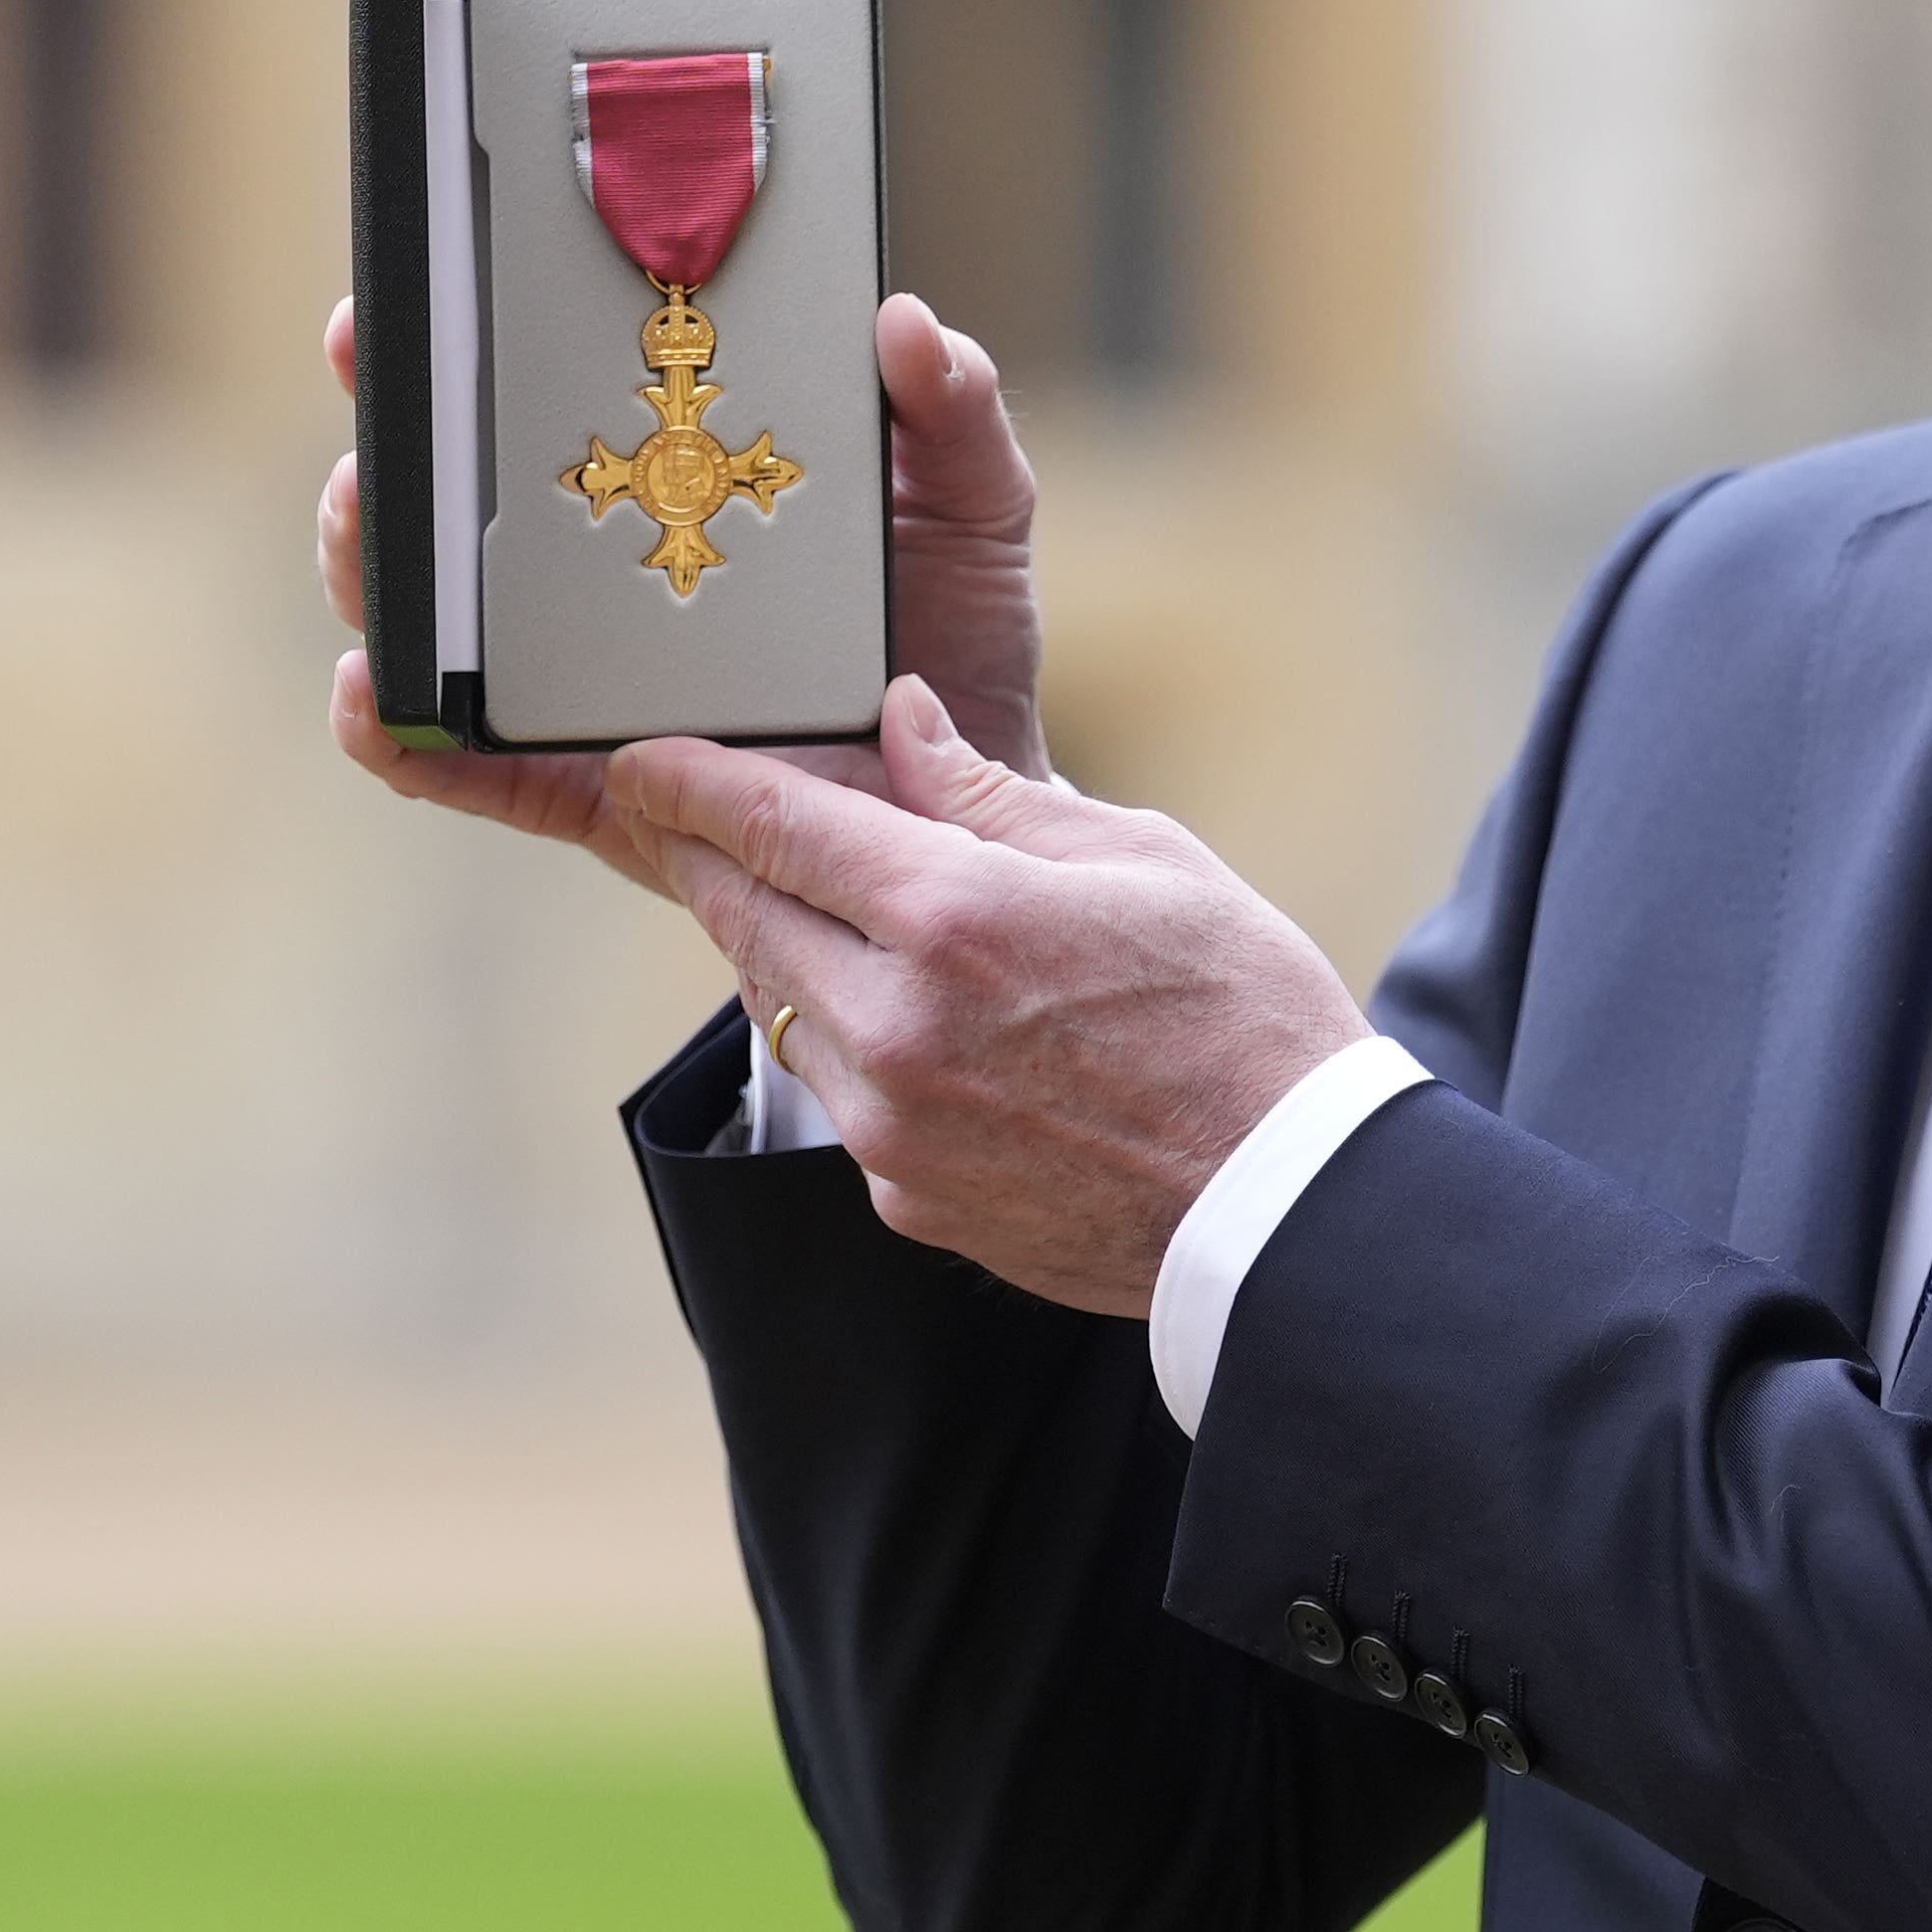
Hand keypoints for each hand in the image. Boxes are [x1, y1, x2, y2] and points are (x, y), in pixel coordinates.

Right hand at [316, 288, 1054, 892]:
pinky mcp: (587, 792)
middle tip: (375, 374)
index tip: (443, 273)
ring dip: (375, 563)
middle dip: (394, 431)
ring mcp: (582, 686)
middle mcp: (603, 577)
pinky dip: (399, 737)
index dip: (480, 331)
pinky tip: (373, 694)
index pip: (556, 394)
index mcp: (678, 484)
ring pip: (436, 623)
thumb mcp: (974, 507)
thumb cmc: (957, 640)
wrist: (974, 811)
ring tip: (365, 512)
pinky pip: (470, 771)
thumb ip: (955, 411)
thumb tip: (904, 321)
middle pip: (461, 497)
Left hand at [607, 676, 1367, 1312]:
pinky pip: (844, 1097)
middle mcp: (892, 1025)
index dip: (688, 781)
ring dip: (786, 951)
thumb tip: (902, 727)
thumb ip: (994, 795)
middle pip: (742, 916)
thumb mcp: (1142, 860)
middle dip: (703, 854)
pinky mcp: (903, 1198)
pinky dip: (857, 1044)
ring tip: (825, 911)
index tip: (644, 757)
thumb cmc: (1242, 1013)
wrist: (1287, 1204)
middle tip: (676, 811)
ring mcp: (888, 1126)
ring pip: (781, 1011)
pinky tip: (923, 1026)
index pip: (770, 825)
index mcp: (952, 917)